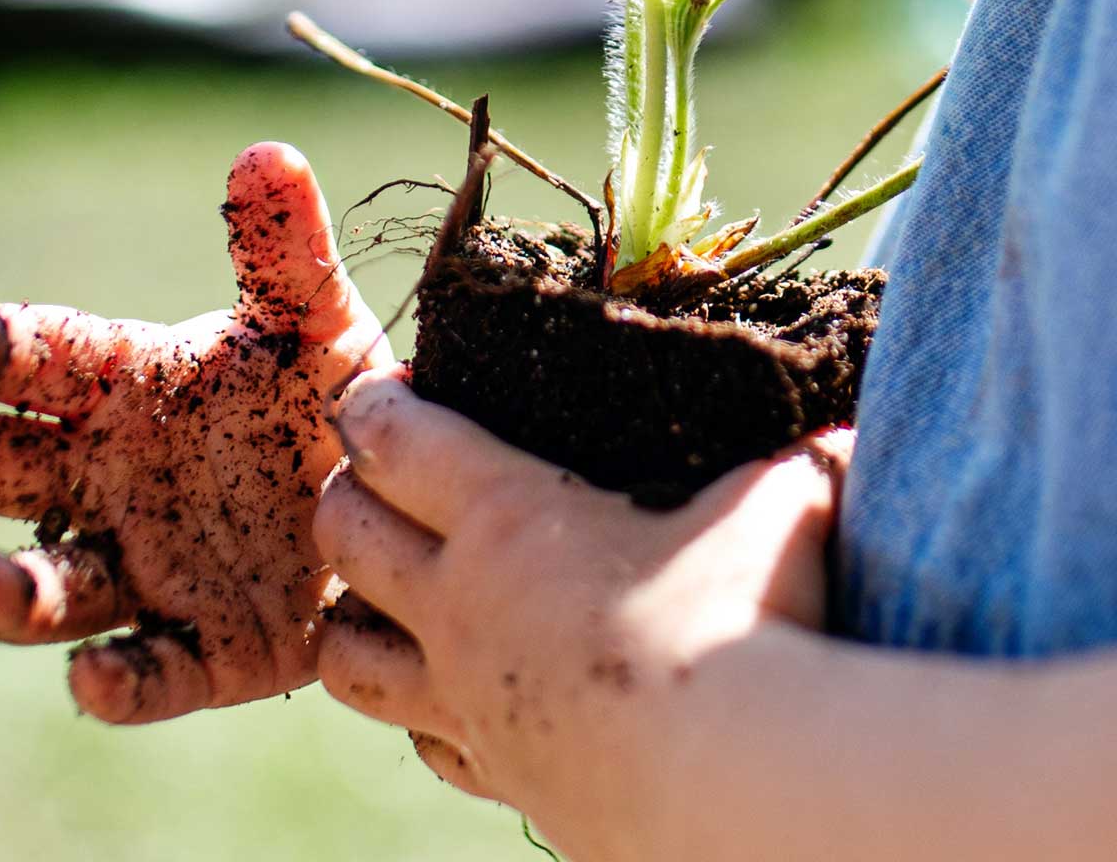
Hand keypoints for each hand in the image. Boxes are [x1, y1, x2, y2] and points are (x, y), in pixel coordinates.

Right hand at [0, 143, 389, 723]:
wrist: (399, 502)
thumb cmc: (330, 395)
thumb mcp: (317, 320)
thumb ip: (284, 251)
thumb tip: (265, 154)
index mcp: (128, 388)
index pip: (47, 359)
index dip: (2, 343)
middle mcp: (112, 480)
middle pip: (4, 470)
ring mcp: (147, 569)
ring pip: (54, 588)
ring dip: (11, 591)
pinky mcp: (202, 653)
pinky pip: (148, 674)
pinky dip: (117, 682)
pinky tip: (96, 678)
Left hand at [314, 370, 850, 857]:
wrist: (746, 794)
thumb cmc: (754, 623)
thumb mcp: (779, 508)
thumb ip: (792, 466)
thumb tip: (842, 440)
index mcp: (507, 515)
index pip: (392, 438)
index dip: (373, 405)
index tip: (382, 392)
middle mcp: (463, 606)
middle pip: (342, 532)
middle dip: (343, 494)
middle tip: (379, 480)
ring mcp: (469, 702)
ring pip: (345, 655)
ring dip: (348, 616)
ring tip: (383, 595)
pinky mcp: (503, 780)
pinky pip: (423, 744)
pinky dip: (421, 717)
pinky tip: (460, 700)